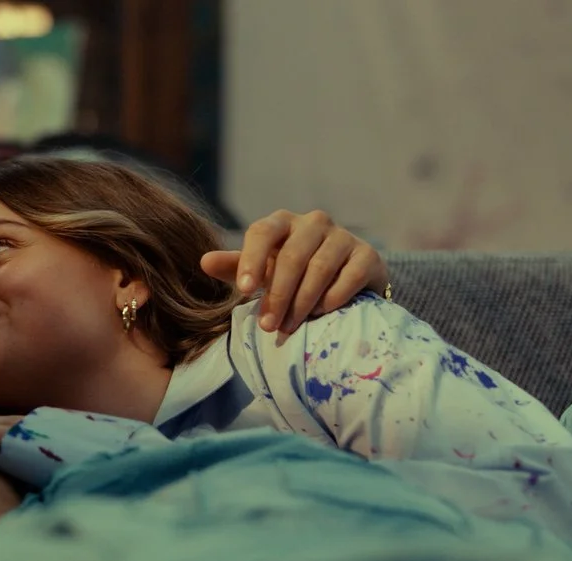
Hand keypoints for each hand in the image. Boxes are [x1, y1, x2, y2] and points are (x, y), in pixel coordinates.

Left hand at [200, 210, 388, 333]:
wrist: (345, 278)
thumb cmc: (293, 272)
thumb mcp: (262, 269)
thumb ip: (236, 266)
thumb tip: (203, 262)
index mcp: (282, 222)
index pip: (262, 232)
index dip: (252, 261)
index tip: (245, 293)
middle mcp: (314, 222)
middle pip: (292, 256)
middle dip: (277, 295)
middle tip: (268, 326)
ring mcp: (344, 236)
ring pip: (319, 268)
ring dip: (302, 302)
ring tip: (290, 326)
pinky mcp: (368, 254)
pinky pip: (349, 277)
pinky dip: (332, 298)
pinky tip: (321, 313)